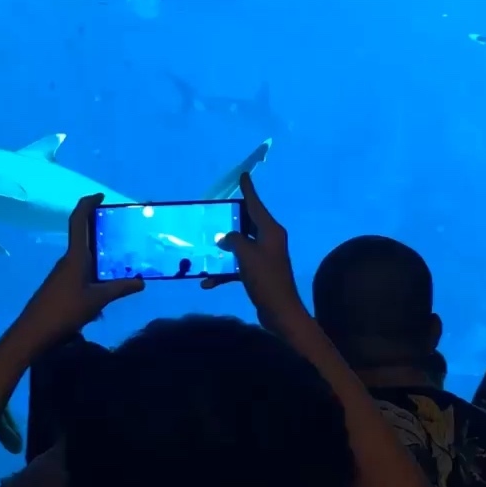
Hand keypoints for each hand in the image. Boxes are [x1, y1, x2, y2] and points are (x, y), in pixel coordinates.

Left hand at [23, 193, 144, 335]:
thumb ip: (119, 289)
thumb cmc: (64, 310)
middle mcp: (67, 260)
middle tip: (121, 230)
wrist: (33, 332)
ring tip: (121, 260)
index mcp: (75, 256)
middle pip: (82, 236)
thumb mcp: (97, 300)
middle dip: (98, 229)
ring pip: (83, 256)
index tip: (100, 196)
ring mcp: (62, 273)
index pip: (78, 221)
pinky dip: (94, 270)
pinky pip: (80, 270)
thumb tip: (142, 282)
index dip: (87, 204)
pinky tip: (106, 284)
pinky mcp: (60, 286)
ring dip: (98, 253)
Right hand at [201, 172, 304, 322]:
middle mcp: (269, 240)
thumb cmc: (265, 278)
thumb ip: (234, 240)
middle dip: (230, 220)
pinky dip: (225, 272)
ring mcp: (265, 257)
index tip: (244, 175)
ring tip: (205, 249)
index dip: (249, 190)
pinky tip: (208, 282)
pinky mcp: (259, 273)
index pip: (256, 205)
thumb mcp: (246, 255)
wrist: (279, 311)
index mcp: (270, 231)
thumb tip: (225, 237)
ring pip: (241, 246)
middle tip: (215, 212)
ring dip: (224, 251)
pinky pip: (239, 266)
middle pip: (247, 224)